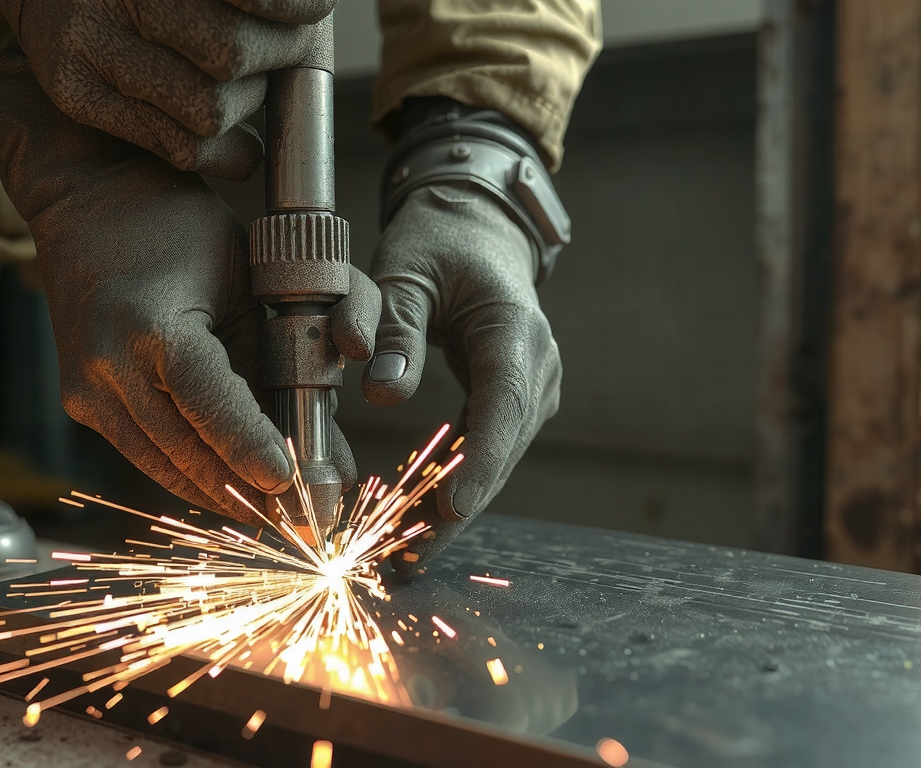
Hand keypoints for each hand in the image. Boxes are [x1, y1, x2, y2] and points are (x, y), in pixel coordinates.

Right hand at [0, 0, 334, 179]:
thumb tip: (313, 17)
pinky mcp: (78, 94)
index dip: (293, 6)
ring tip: (244, 86)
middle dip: (276, 57)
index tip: (313, 10)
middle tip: (281, 49)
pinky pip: (178, 148)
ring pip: (209, 113)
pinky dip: (225, 152)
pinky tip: (233, 135)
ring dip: (248, 108)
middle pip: (232, 54)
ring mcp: (91, 49)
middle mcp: (118, 0)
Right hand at [0, 49, 378, 523]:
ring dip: (223, 496)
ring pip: (164, 468)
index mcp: (151, 325)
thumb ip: (284, 355)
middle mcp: (106, 365)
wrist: (86, 201)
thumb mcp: (246, 277)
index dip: (251, 449)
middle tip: (307, 518)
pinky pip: (145, 455)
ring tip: (282, 513)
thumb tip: (325, 440)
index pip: (208, 403)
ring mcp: (86, 390)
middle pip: (185, 453)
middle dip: (248, 493)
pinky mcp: (80, 404)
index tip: (292, 484)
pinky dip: (192, 475)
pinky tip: (236, 487)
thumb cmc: (181, 229)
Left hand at [365, 182, 560, 569]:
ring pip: (497, 459)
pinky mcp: (516, 402)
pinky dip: (456, 484)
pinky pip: (488, 450)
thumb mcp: (406, 270)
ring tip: (407, 558)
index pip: (504, 404)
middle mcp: (537, 366)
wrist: (480, 229)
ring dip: (454, 507)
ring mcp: (533, 388)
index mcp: (515, 331)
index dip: (481, 461)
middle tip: (409, 557)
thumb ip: (393, 325)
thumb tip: (383, 389)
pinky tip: (422, 524)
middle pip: (501, 448)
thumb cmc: (440, 242)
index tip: (455, 508)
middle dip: (457, 506)